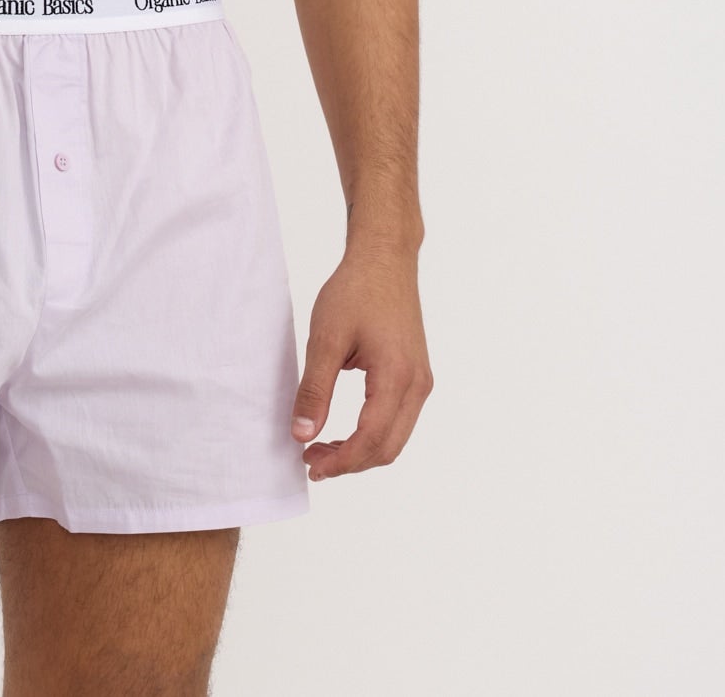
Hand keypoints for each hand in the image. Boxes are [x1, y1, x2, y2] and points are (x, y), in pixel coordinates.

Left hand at [291, 241, 431, 478]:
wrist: (384, 258)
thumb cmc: (356, 291)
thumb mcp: (325, 338)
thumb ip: (314, 390)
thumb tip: (303, 435)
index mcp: (396, 377)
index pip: (371, 439)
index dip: (340, 461)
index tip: (311, 465)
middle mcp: (417, 385)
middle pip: (388, 448)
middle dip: (350, 462)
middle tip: (312, 460)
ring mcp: (421, 380)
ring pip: (395, 437)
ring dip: (361, 451)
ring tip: (323, 446)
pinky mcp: (417, 374)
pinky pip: (399, 419)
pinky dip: (373, 433)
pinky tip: (345, 428)